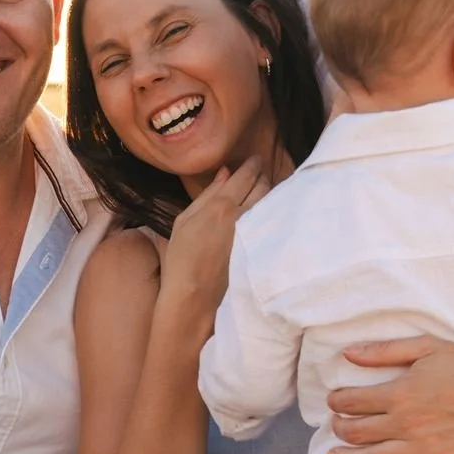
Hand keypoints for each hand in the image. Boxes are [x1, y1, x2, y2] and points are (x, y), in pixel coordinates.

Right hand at [161, 158, 269, 321]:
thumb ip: (207, 194)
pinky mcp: (261, 248)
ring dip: (270, 191)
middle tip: (262, 170)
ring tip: (266, 187)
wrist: (194, 295)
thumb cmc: (182, 257)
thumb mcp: (185, 220)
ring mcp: (255, 233)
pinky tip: (268, 210)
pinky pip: (271, 220)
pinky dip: (271, 210)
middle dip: (263, 174)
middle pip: (263, 186)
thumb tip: (226, 173)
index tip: (256, 158)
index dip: (253, 164)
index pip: (246, 175)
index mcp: (222, 205)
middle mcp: (243, 215)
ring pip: (271, 202)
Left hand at [326, 336, 453, 453]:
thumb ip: (385, 351)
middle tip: (335, 421)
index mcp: (399, 394)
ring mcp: (418, 445)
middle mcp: (404, 423)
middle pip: (355, 431)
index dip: (336, 400)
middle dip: (338, 426)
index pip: (351, 401)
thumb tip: (349, 353)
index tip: (334, 398)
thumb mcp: (427, 346)